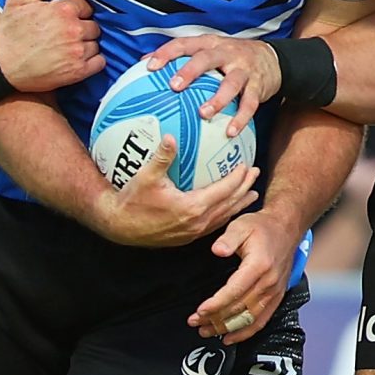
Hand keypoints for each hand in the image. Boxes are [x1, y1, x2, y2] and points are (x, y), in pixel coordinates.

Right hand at [0, 0, 101, 91]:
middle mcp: (74, 30)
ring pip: (96, 43)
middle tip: (69, 33)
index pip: (85, 5)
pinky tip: (81, 59)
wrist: (2, 66)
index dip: (76, 11)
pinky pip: (99, 62)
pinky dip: (94, 61)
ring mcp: (77, 51)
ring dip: (87, 44)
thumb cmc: (9, 33)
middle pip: (93, 25)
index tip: (68, 18)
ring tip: (72, 47)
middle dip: (83, 27)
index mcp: (63, 10)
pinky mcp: (78, 71)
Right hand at [91, 136, 258, 246]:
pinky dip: (225, 213)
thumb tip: (171, 137)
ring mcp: (193, 232)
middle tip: (255, 173)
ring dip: (239, 203)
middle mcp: (197, 222)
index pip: (224, 190)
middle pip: (229, 204)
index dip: (237, 177)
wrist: (118, 226)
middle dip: (245, 188)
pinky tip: (226, 207)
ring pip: (224, 217)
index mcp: (192, 207)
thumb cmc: (131, 201)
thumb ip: (161, 157)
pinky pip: (213, 224)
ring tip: (251, 194)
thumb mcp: (145, 177)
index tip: (246, 164)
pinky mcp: (186, 237)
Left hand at [147, 33, 281, 135]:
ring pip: (231, 83)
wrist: (272, 59)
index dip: (167, 53)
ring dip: (217, 99)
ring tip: (203, 114)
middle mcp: (226, 53)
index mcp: (210, 44)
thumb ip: (182, 56)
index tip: (149, 66)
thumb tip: (144, 63)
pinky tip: (230, 132)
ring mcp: (243, 69)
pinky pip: (250, 103)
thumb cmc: (231, 58)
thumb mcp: (209, 51)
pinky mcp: (258, 85)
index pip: (185, 43)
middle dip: (190, 72)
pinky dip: (241, 118)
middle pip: (206, 59)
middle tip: (174, 86)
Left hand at [192, 208, 295, 344]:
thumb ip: (228, 238)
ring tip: (206, 331)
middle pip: (239, 308)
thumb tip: (217, 250)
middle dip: (215, 319)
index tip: (200, 311)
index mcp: (258, 266)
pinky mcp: (276, 297)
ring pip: (249, 319)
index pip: (234, 291)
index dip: (216, 304)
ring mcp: (274, 292)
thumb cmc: (261, 227)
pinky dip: (245, 333)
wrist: (286, 228)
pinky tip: (229, 338)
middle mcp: (268, 282)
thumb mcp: (241, 225)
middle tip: (194, 323)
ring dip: (227, 328)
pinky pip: (261, 321)